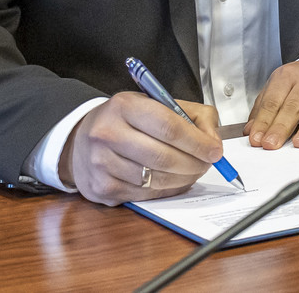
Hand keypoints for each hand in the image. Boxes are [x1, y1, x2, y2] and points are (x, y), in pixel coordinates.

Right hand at [58, 93, 221, 205]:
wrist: (82, 141)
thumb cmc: (128, 121)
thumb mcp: (159, 104)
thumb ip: (194, 116)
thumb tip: (213, 142)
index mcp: (124, 106)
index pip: (169, 127)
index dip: (198, 142)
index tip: (215, 151)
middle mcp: (107, 134)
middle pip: (164, 157)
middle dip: (194, 164)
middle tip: (207, 163)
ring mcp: (101, 164)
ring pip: (156, 179)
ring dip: (183, 178)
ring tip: (193, 170)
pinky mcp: (101, 188)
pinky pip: (145, 195)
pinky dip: (167, 190)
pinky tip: (173, 180)